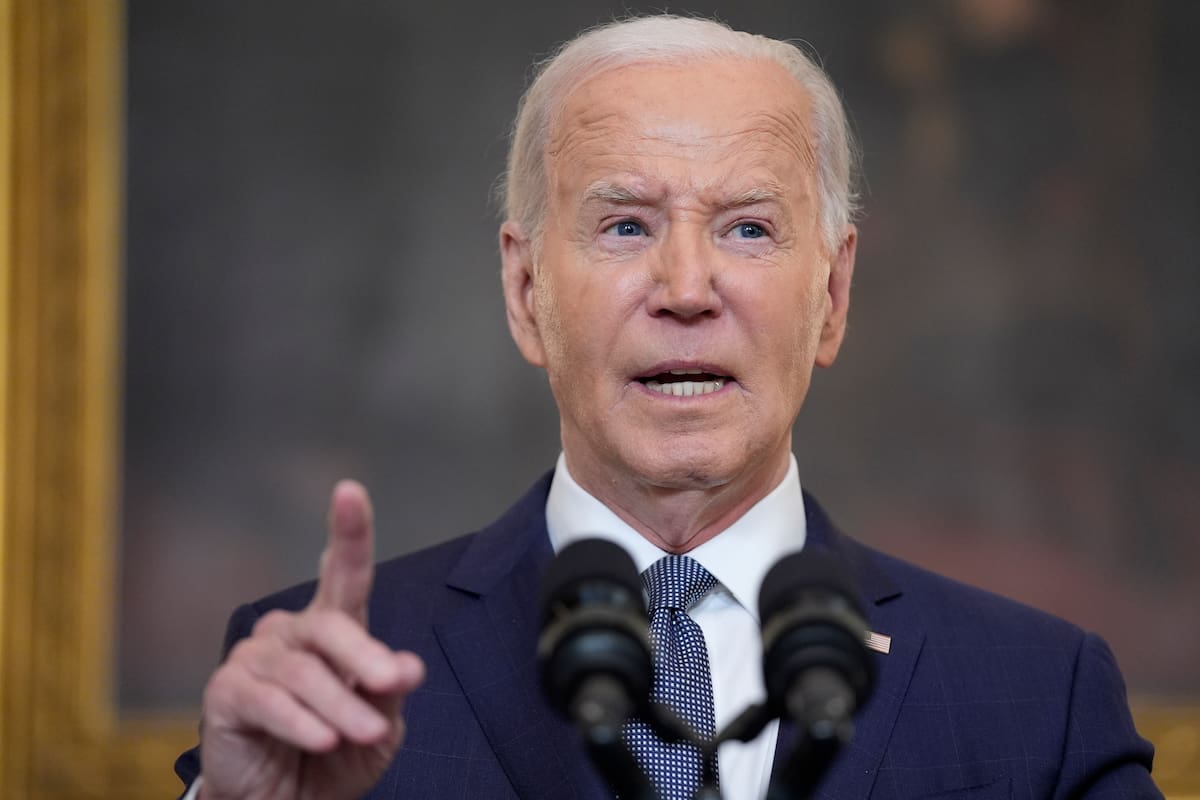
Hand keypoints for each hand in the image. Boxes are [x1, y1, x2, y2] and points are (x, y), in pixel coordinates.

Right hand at [198, 481, 425, 799]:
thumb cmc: (334, 757)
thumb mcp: (376, 728)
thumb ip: (388, 694)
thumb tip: (408, 667)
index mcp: (333, 631)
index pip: (345, 574)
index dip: (348, 531)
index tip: (349, 492)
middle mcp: (292, 633)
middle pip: (332, 626)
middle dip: (365, 656)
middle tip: (391, 683)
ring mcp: (255, 658)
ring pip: (306, 673)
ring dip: (340, 705)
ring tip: (362, 734)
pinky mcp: (226, 693)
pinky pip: (269, 701)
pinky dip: (301, 721)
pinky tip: (322, 739)